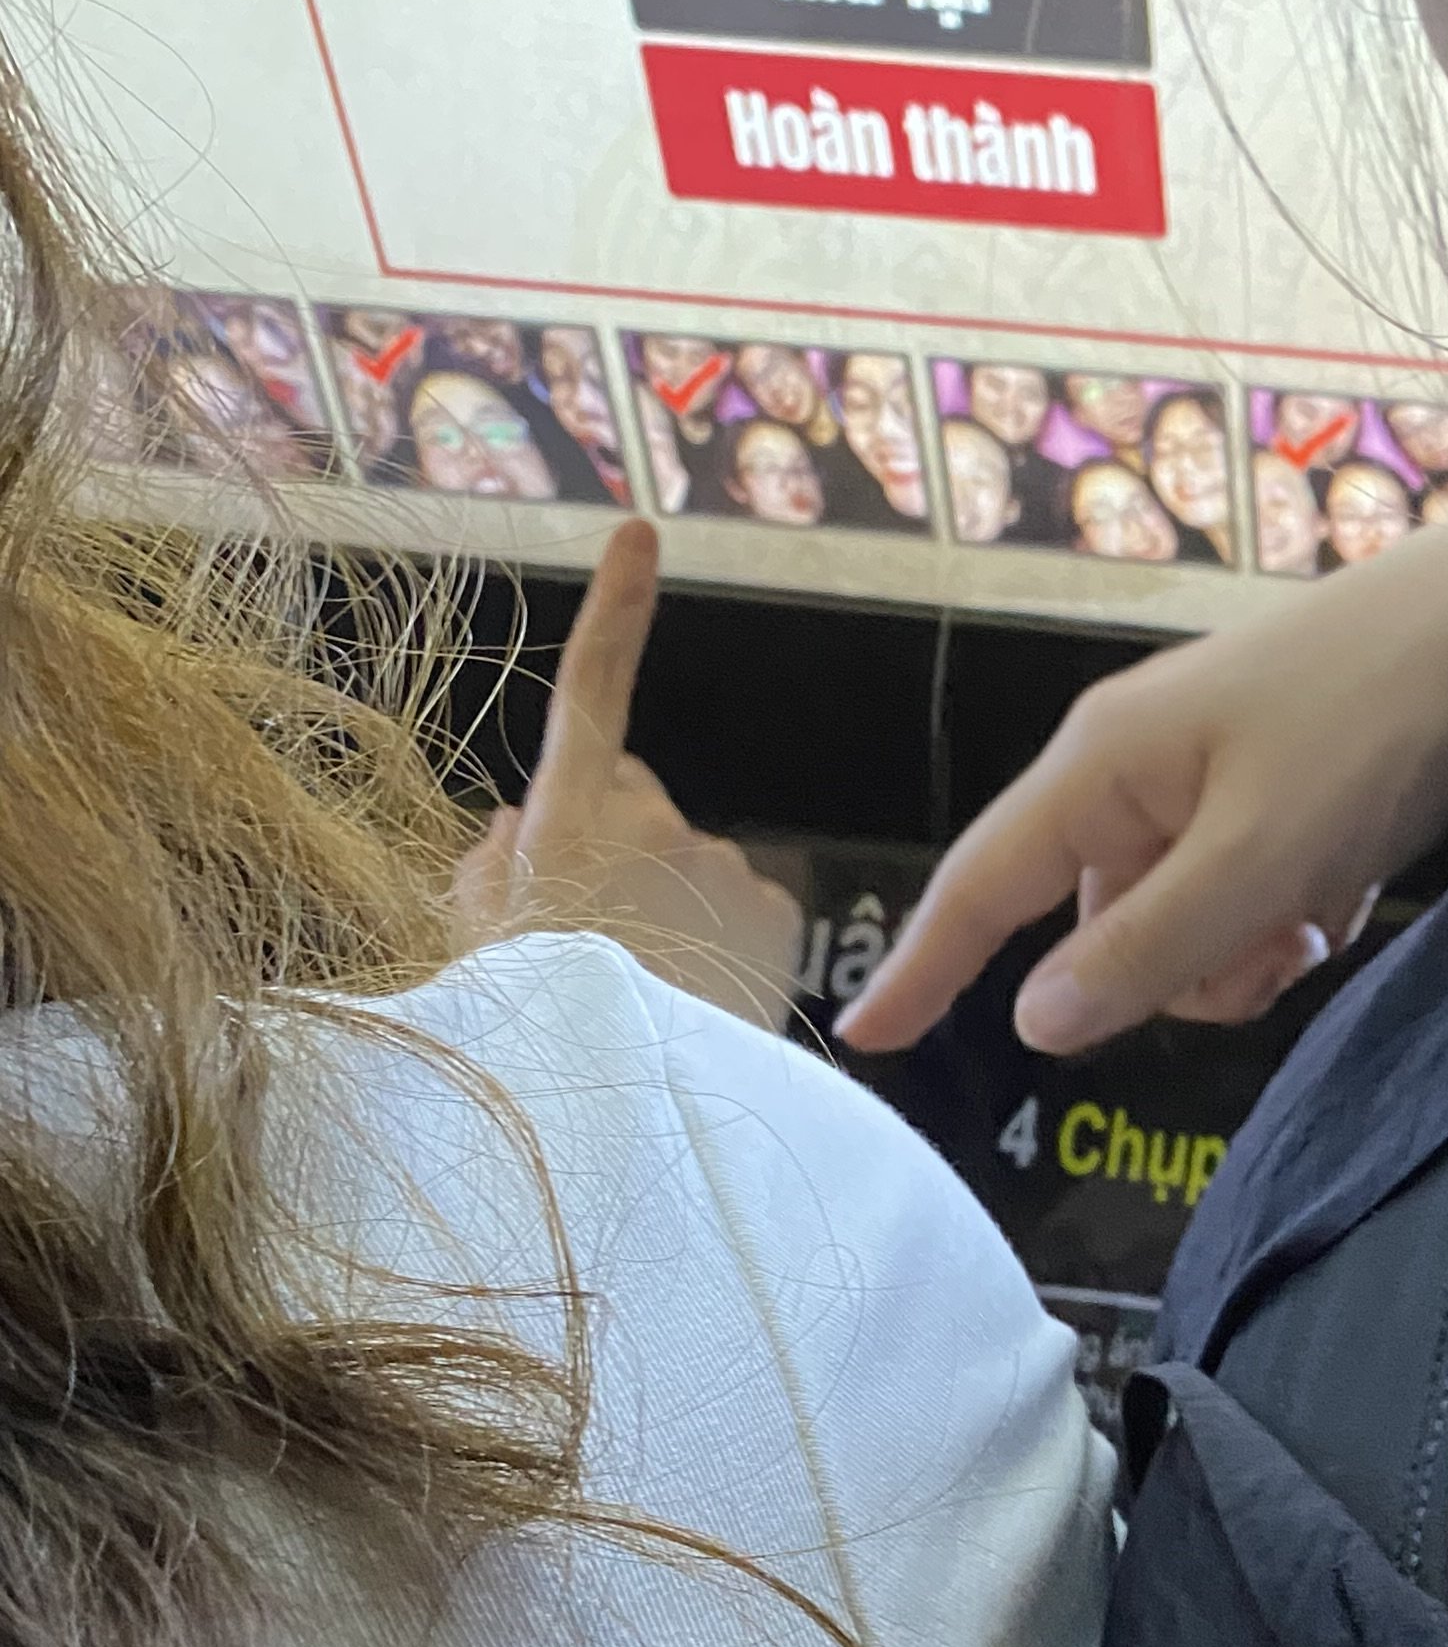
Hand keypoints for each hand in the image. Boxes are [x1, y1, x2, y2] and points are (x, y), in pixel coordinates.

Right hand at [451, 522, 804, 1035]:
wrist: (619, 1112)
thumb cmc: (531, 1033)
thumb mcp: (473, 951)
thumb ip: (490, 869)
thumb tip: (519, 824)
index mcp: (569, 816)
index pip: (593, 690)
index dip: (616, 610)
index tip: (644, 534)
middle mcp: (653, 820)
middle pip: (633, 802)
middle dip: (615, 845)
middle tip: (588, 935)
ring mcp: (723, 864)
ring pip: (688, 862)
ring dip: (669, 902)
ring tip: (644, 984)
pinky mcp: (775, 911)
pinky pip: (740, 907)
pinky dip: (722, 938)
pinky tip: (697, 997)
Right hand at [837, 503, 1447, 1058]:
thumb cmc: (1372, 729)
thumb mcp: (1259, 862)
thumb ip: (1145, 949)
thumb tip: (1033, 1024)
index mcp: (1103, 768)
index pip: (984, 886)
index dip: (926, 967)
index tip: (866, 1039)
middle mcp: (1137, 767)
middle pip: (1102, 926)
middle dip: (1180, 968)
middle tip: (1278, 943)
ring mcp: (1207, 775)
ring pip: (1184, 924)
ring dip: (1246, 947)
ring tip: (1324, 904)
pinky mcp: (1273, 786)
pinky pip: (1245, 896)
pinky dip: (1288, 914)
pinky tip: (1348, 887)